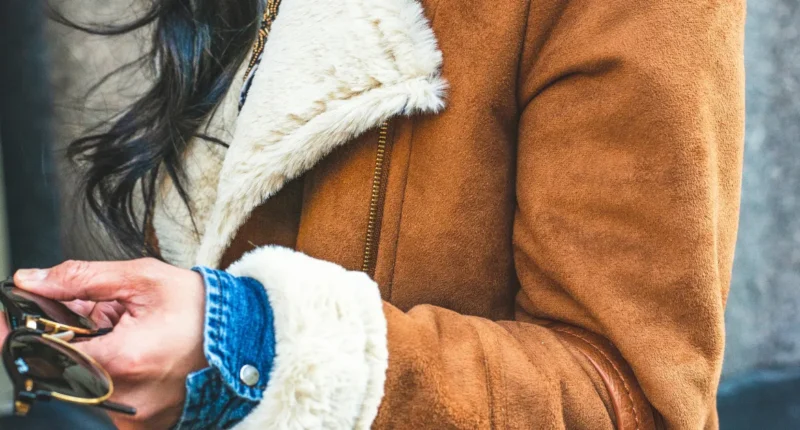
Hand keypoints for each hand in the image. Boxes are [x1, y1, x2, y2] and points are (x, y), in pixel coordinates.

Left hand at [13, 259, 207, 429]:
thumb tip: (33, 281)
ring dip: (87, 360)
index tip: (11, 320)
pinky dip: (107, 379)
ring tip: (123, 336)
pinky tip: (133, 356)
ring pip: (81, 389)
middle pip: (61, 372)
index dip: (24, 333)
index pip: (46, 352)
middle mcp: (125, 398)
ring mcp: (134, 418)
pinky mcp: (142, 426)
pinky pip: (104, 403)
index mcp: (123, 360)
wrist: (246, 339)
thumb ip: (82, 278)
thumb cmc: (203, 312)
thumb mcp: (144, 279)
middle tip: (97, 319)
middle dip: (66, 342)